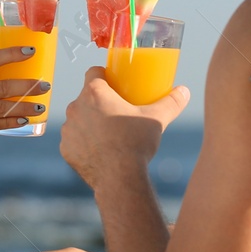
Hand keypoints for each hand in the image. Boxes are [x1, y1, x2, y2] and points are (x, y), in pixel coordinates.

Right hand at [0, 47, 48, 153]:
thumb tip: (15, 67)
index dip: (11, 54)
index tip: (31, 52)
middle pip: (1, 86)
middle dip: (27, 86)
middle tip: (45, 85)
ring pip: (2, 108)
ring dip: (25, 106)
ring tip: (41, 105)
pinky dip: (13, 121)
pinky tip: (26, 119)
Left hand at [60, 67, 188, 191]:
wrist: (119, 179)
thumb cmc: (135, 144)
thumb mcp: (157, 118)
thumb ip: (171, 102)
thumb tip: (184, 91)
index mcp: (94, 93)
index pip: (93, 72)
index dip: (103, 75)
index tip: (114, 82)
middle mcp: (76, 108)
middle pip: (86, 96)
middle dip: (98, 101)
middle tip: (117, 109)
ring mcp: (68, 130)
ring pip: (79, 119)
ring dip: (89, 121)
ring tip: (108, 132)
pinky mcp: (66, 149)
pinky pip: (74, 140)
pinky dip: (84, 142)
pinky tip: (99, 149)